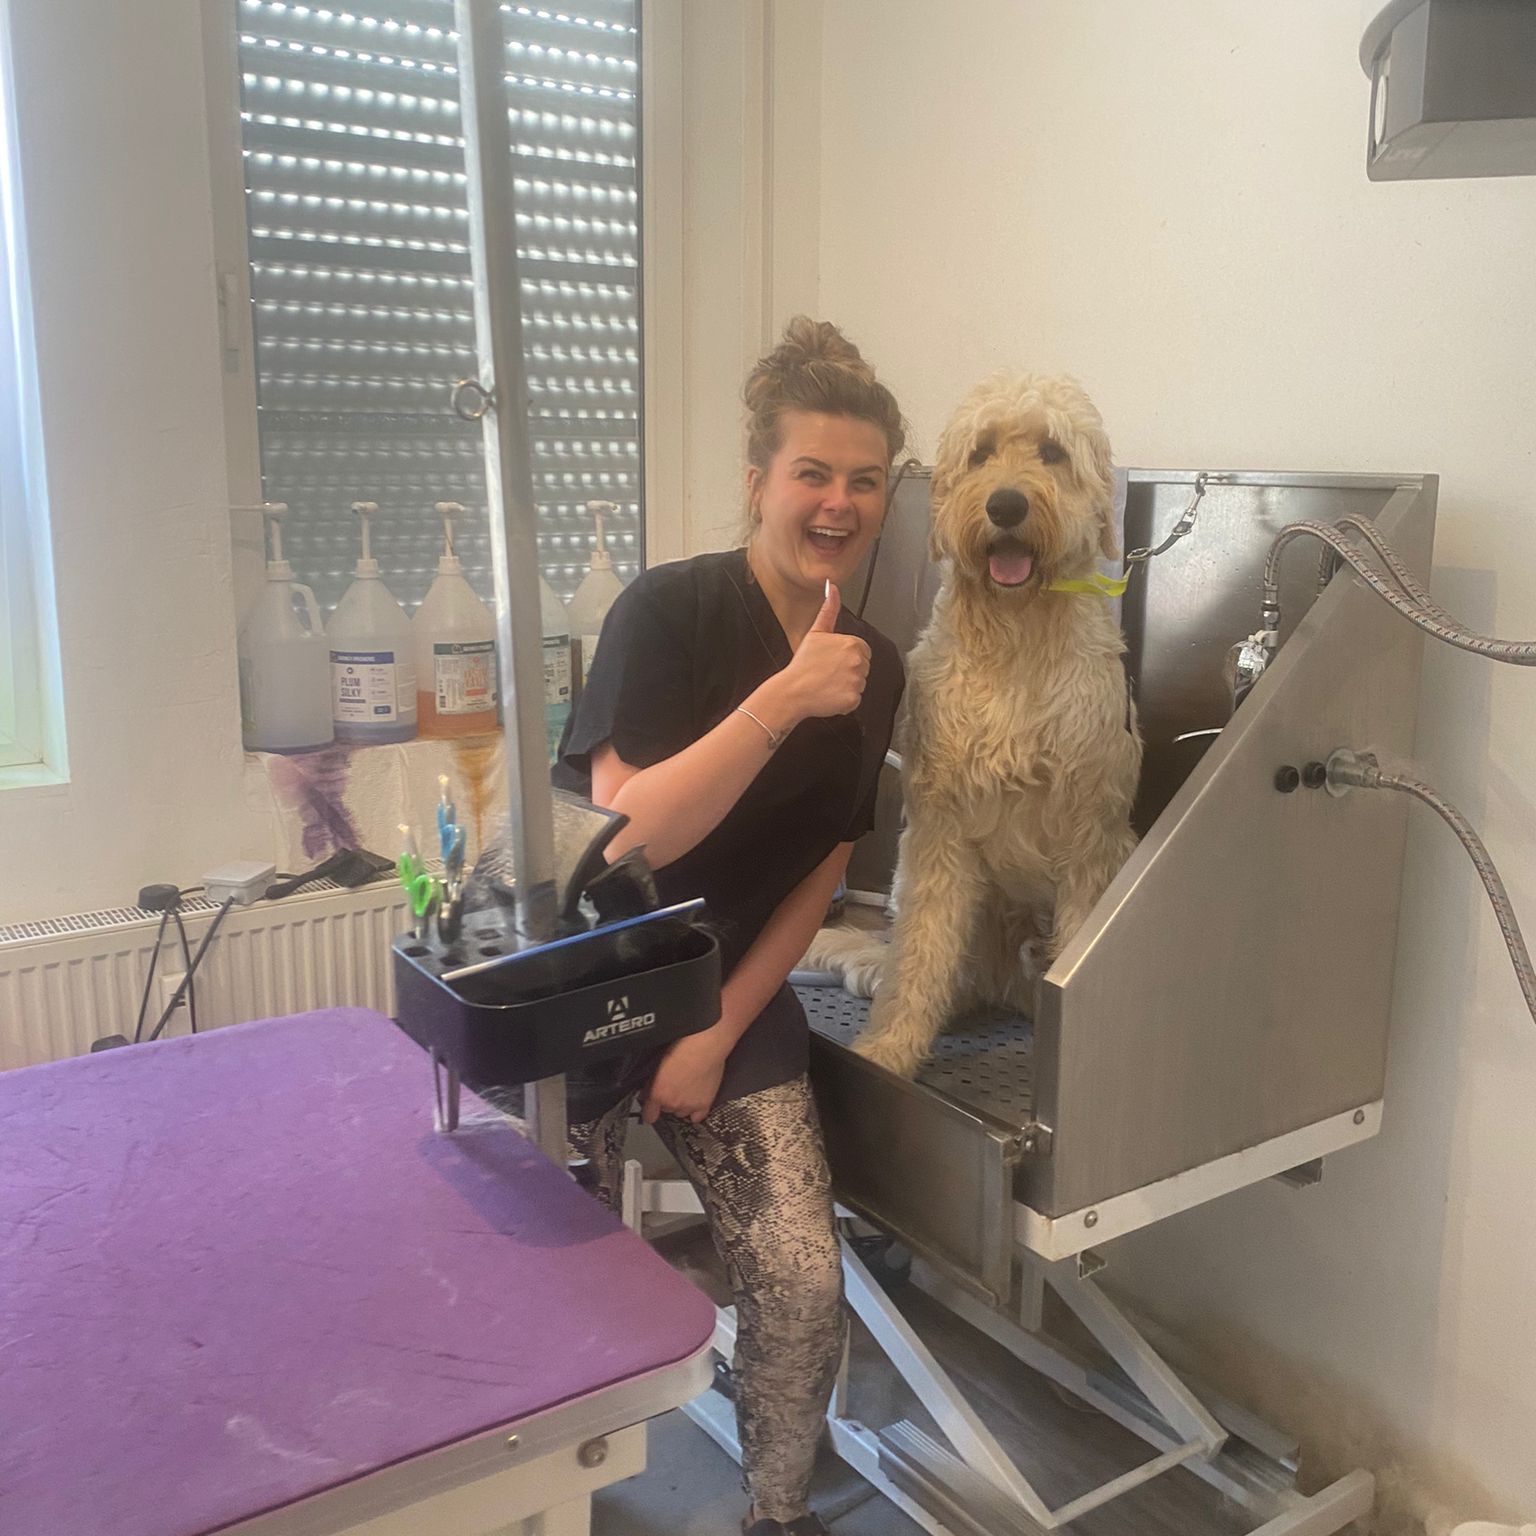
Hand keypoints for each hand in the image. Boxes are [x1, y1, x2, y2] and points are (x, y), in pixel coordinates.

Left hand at [642, 1029, 728, 1124]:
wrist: (705, 1046)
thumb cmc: (682, 1048)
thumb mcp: (657, 1063)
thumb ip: (651, 1083)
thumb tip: (648, 1092)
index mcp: (657, 1093)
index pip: (649, 1115)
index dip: (649, 1111)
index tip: (651, 1108)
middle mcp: (672, 1103)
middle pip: (666, 1110)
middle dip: (668, 1100)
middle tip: (673, 1086)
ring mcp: (689, 1105)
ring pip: (681, 1113)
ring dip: (682, 1104)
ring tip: (686, 1088)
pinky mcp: (704, 1104)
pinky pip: (697, 1117)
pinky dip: (695, 1111)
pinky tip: (695, 1100)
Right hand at [769, 582, 870, 722]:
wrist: (792, 690)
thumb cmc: (802, 664)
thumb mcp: (816, 632)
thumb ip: (829, 610)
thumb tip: (832, 587)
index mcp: (852, 643)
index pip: (862, 651)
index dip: (846, 657)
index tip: (831, 661)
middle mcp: (858, 661)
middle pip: (863, 667)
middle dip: (848, 671)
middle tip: (827, 672)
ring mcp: (857, 681)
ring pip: (859, 683)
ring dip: (846, 686)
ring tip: (827, 683)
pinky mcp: (853, 699)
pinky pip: (855, 699)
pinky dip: (844, 700)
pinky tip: (830, 694)